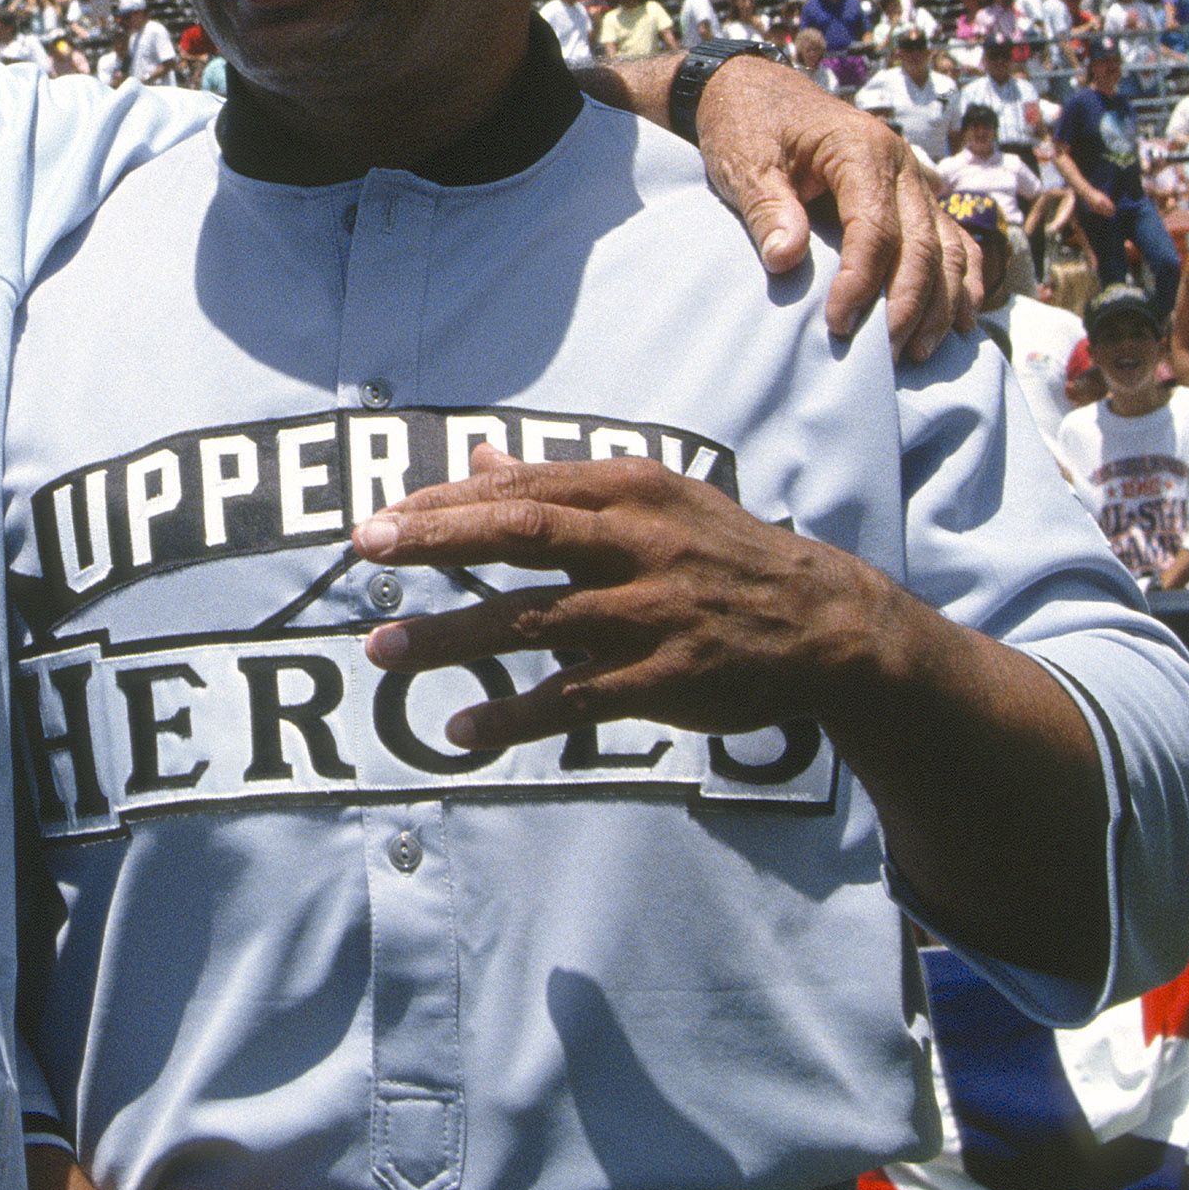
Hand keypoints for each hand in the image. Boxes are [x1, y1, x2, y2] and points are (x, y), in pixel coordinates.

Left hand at [351, 449, 897, 747]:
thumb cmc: (720, 553)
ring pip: (534, 621)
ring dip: (452, 636)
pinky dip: (513, 716)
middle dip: (436, 539)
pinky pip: (573, 699)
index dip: (444, 502)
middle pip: (520, 533)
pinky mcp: (664, 678)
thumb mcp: (653, 498)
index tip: (381, 520)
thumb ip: (560, 484)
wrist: (824, 622)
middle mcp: (635, 543)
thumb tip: (478, 457)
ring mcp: (649, 613)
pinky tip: (460, 732)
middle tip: (364, 551)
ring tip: (382, 651)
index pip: (519, 489)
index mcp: (629, 491)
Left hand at [687, 59, 968, 359]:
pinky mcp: (913, 195)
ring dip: (939, 303)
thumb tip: (785, 259)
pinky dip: (960, 280)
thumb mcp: (744, 163)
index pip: (876, 229)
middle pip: (922, 244)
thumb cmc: (746, 126)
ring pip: (947, 247)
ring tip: (916, 352)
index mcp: (862, 149)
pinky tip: (959, 321)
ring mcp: (914, 179)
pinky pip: (952, 240)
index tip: (837, 325)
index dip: (861, 282)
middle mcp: (901, 163)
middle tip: (883, 355)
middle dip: (907, 305)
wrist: (754, 91)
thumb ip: (768, 209)